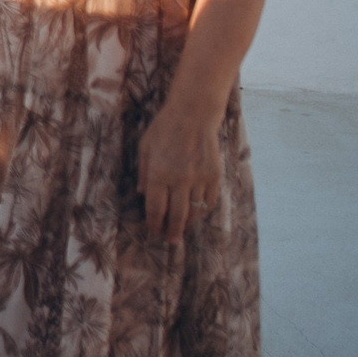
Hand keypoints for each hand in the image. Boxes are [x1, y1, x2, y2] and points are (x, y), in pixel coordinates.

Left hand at [137, 95, 223, 243]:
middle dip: (173, 231)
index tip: (153, 230)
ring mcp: (199, 179)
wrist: (193, 116)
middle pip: (177, 215)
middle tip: (171, 241)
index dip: (154, 222)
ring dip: (189, 223)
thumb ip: (144, 173)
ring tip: (183, 229)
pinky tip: (197, 213)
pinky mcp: (215, 176)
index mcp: (159, 173)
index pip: (156, 207)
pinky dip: (203, 209)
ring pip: (195, 211)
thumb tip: (143, 195)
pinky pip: (209, 200)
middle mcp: (180, 179)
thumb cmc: (164, 130)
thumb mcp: (145, 148)